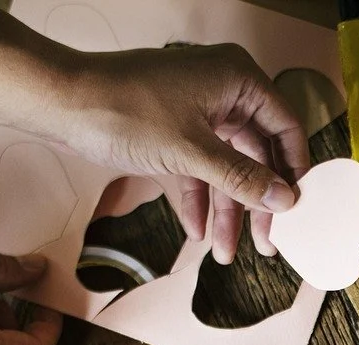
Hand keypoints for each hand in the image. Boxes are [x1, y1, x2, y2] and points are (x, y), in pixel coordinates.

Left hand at [51, 42, 306, 262]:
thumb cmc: (122, 109)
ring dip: (226, 210)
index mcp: (236, 79)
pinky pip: (198, 169)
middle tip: (264, 243)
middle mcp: (223, 90)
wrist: (61, 105)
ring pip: (226, 167)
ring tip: (224, 251)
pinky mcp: (174, 130)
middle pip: (256, 154)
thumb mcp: (192, 152)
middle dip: (255, 203)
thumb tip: (285, 199)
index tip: (297, 209)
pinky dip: (198, 199)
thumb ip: (242, 178)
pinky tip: (196, 231)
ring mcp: (197, 111)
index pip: (285, 126)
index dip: (293, 170)